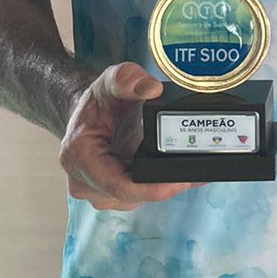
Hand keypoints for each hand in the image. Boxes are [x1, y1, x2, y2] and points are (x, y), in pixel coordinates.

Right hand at [59, 63, 194, 209]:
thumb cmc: (97, 102)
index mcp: (79, 156)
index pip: (118, 184)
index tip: (179, 182)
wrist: (89, 114)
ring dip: (163, 187)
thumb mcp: (110, 81)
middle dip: (164, 186)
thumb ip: (128, 79)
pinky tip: (179, 175)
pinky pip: (139, 195)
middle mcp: (84, 181)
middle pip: (131, 195)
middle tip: (197, 174)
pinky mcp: (112, 195)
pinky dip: (159, 186)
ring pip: (138, 198)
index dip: (151, 188)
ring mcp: (98, 192)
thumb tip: (152, 89)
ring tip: (192, 173)